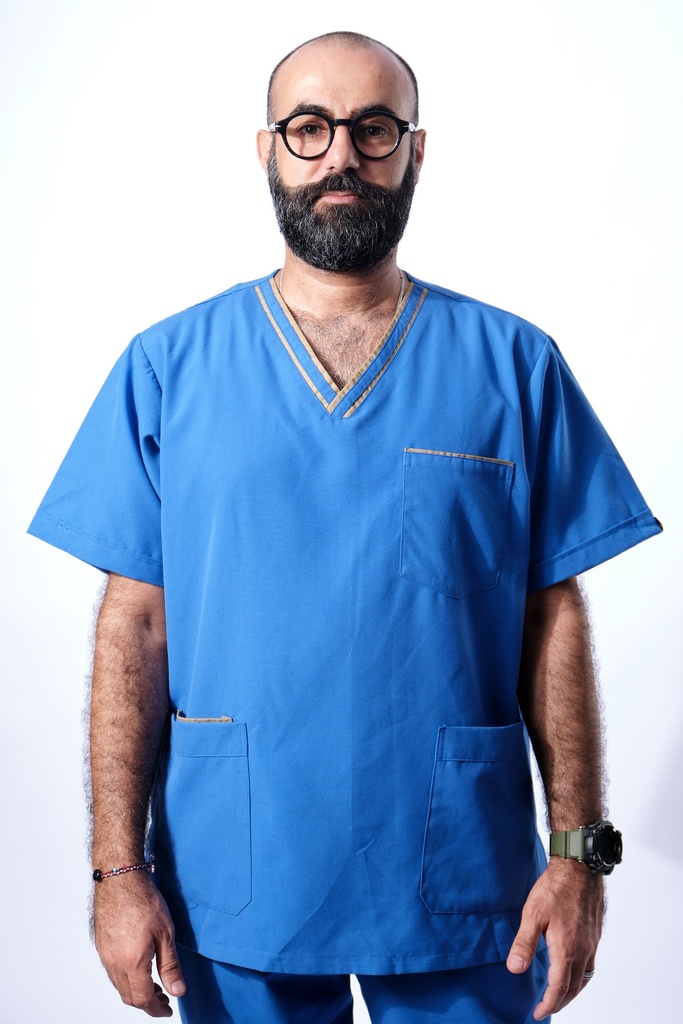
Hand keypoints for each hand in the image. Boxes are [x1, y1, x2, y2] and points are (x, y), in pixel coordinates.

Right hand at [93, 869, 185, 1016]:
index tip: (167, 1010)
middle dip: (147, 1003)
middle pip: (129, 997)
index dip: (157, 1009)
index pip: (143, 999)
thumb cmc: (144, 900)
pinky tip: (138, 968)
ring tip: (153, 985)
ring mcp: (105, 955)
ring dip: (135, 991)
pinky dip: (126, 979)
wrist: (120, 878)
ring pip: (119, 986)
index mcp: (132, 963)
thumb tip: (178, 991)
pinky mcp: (101, 946)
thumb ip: (170, 965)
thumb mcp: (166, 933)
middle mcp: (114, 963)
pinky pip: (112, 972)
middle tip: (164, 998)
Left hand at [506, 857, 603, 1019]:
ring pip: (585, 978)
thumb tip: (514, 968)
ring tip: (560, 996)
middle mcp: (583, 950)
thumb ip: (524, 943)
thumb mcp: (532, 914)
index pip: (559, 987)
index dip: (549, 1003)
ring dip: (573, 991)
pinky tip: (574, 970)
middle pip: (574, 987)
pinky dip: (582, 976)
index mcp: (567, 949)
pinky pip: (591, 964)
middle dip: (561, 1002)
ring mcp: (592, 942)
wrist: (580, 867)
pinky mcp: (595, 934)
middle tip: (547, 1008)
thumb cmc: (555, 888)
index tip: (538, 1012)